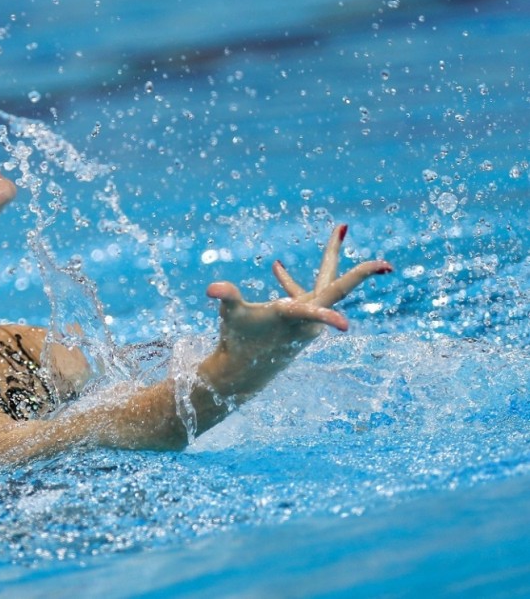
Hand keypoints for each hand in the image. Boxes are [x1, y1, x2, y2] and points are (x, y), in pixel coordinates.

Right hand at [199, 224, 391, 392]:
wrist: (241, 371)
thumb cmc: (238, 342)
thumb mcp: (231, 316)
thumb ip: (227, 297)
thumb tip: (213, 289)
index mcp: (295, 317)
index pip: (320, 308)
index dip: (331, 313)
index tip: (346, 326)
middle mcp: (307, 320)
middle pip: (338, 287)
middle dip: (361, 273)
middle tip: (387, 264)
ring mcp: (306, 319)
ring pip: (324, 285)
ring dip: (329, 257)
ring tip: (340, 230)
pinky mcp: (298, 320)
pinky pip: (302, 294)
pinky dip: (290, 281)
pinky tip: (277, 266)